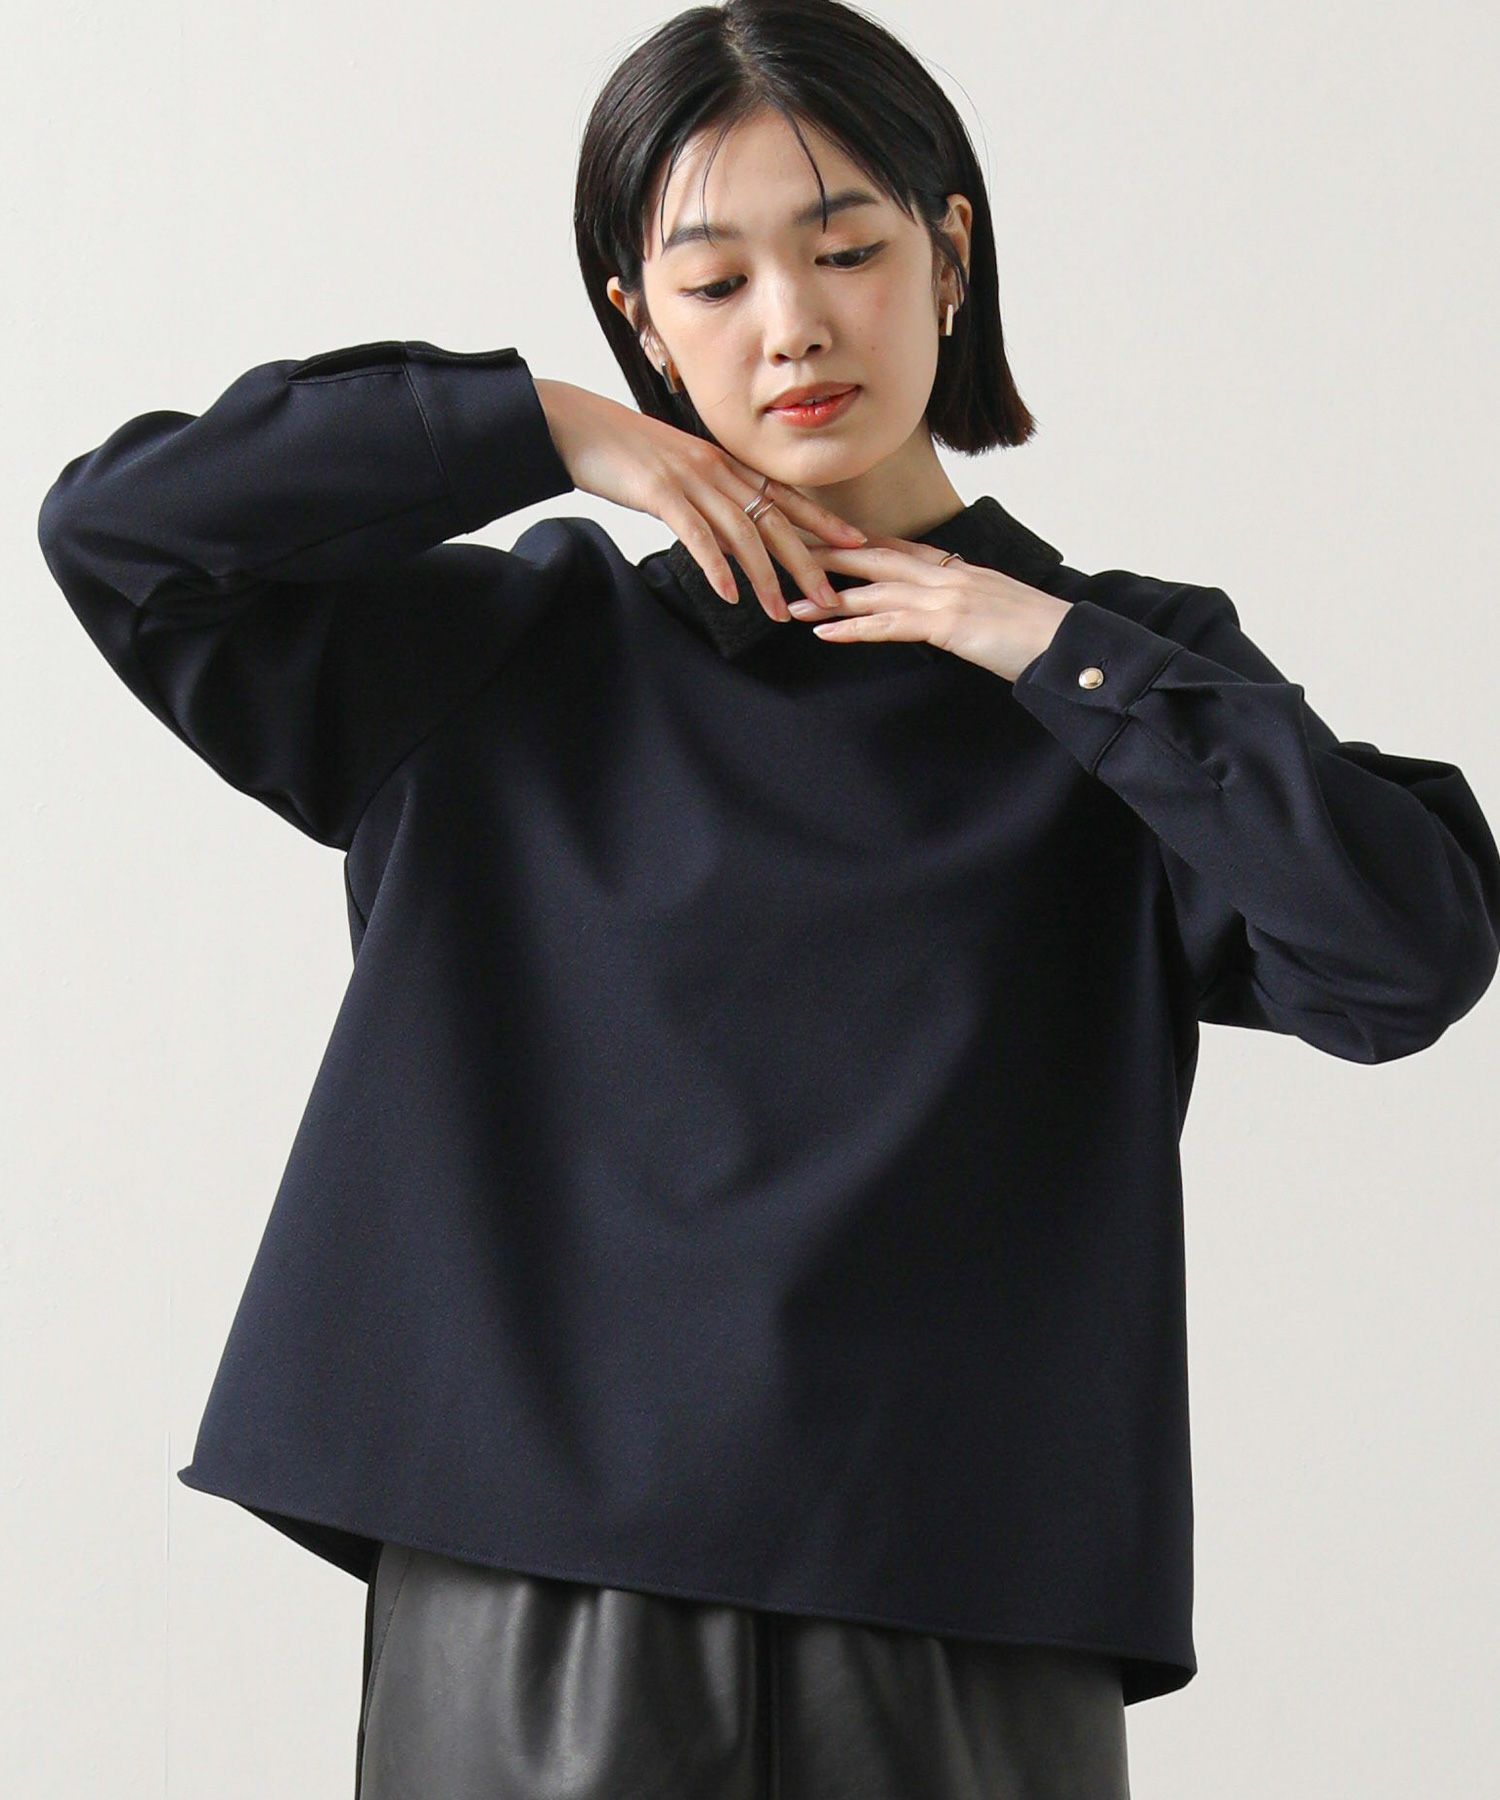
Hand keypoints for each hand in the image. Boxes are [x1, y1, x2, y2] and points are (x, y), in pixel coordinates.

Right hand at [532, 380, 864, 622]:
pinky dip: (716, 567)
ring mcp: (691, 480)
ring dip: (765, 578)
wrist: (578, 424)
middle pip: (775, 520)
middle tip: (831, 598)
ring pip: (742, 534)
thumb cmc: (625, 452)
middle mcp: (716, 470)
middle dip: (807, 563)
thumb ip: (709, 502)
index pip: (785, 495)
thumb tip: (732, 541)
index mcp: (724, 463)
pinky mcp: (661, 493)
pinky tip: (730, 595)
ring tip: (780, 613)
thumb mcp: (678, 473)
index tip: (855, 543)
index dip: (823, 520)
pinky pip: (697, 535)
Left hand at [787, 532, 1072, 681]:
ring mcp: (949, 595)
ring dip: (829, 596)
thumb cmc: (1041, 638)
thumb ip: (967, 609)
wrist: (1074, 646)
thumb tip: (947, 620)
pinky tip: (825, 633)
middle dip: (829, 554)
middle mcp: (950, 574)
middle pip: (876, 555)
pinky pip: (891, 624)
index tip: (822, 539)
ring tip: (791, 601)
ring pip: (875, 588)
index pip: (899, 547)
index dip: (857, 543)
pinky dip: (854, 628)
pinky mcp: (951, 624)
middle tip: (787, 554)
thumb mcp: (998, 614)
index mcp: (961, 570)